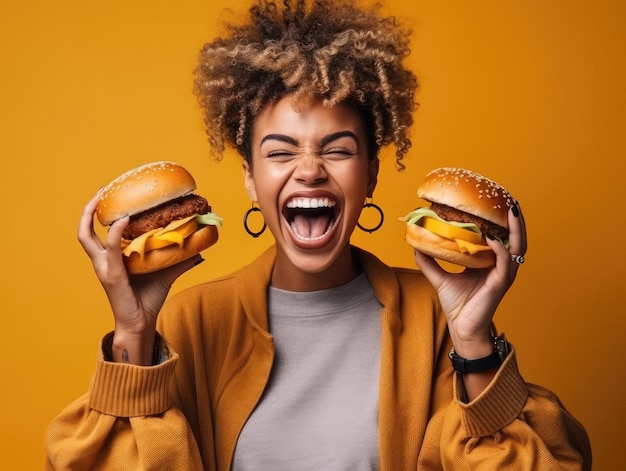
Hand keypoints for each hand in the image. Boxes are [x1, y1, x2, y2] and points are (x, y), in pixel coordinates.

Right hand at [77, 193, 202, 363]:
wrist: (140, 324)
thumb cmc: (148, 300)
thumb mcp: (165, 275)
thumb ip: (179, 261)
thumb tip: (198, 251)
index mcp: (110, 259)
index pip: (98, 232)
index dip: (100, 214)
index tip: (112, 195)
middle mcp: (102, 261)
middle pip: (83, 231)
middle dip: (87, 209)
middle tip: (101, 191)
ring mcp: (104, 267)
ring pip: (87, 236)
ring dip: (92, 215)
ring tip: (103, 197)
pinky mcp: (111, 275)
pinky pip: (110, 248)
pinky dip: (115, 232)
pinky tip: (125, 219)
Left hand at [412, 203, 526, 357]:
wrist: (462, 328)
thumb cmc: (457, 305)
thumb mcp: (439, 277)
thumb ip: (429, 260)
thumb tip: (414, 243)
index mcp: (489, 262)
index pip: (499, 237)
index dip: (500, 221)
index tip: (496, 202)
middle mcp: (500, 266)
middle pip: (514, 239)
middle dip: (515, 220)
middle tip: (511, 202)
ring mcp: (502, 275)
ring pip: (516, 248)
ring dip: (515, 229)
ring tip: (511, 212)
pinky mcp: (500, 284)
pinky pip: (504, 264)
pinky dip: (500, 250)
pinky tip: (493, 240)